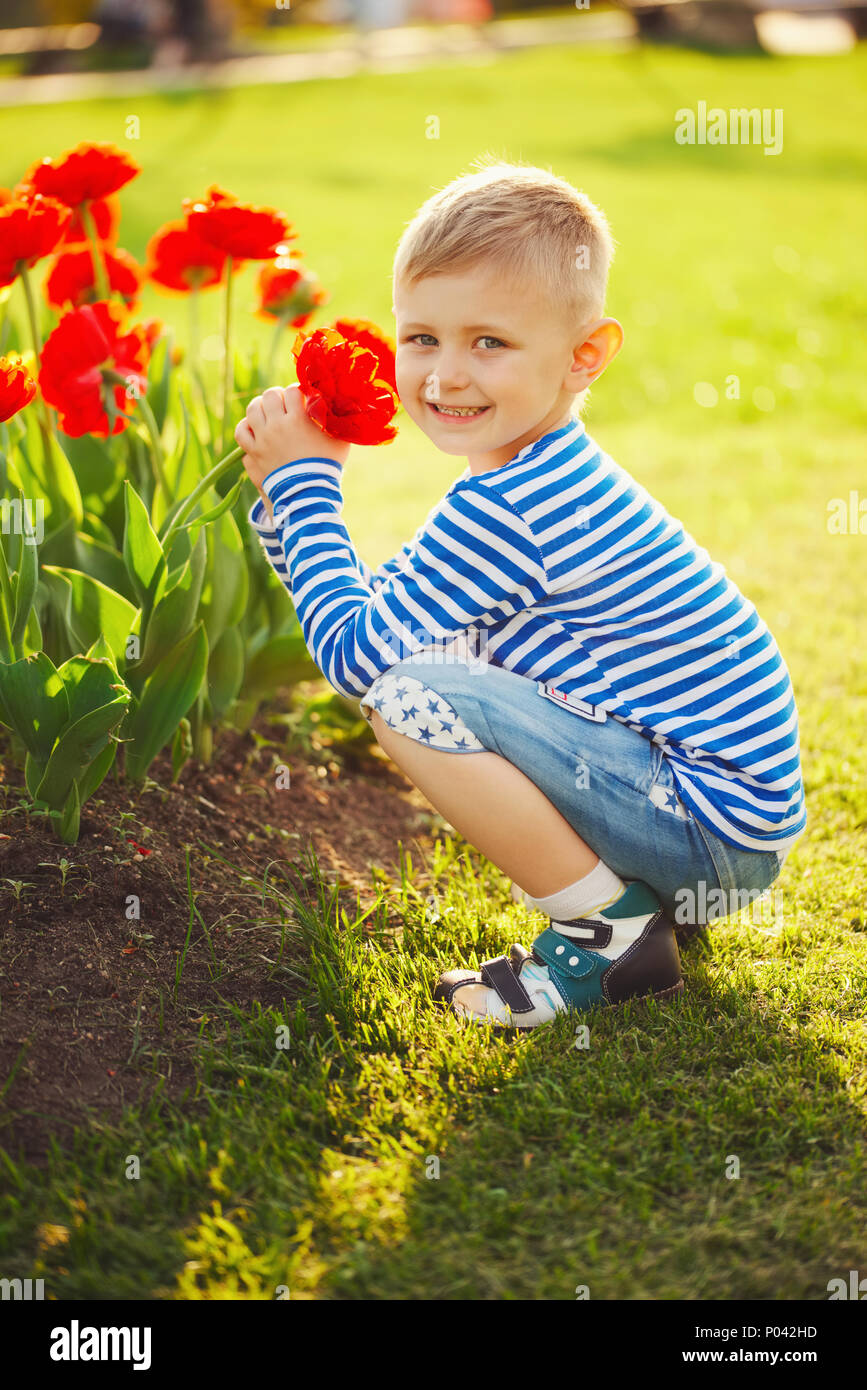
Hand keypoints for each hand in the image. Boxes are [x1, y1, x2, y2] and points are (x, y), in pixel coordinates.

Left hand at [234, 384, 350, 503]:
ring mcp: (263, 438)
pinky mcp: (254, 452)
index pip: (292, 391)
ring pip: (252, 409)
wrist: (308, 493)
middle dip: (278, 396)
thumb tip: (334, 405)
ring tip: (267, 411)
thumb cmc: (327, 465)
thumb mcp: (339, 440)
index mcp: (298, 419)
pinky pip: (241, 431)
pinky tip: (254, 427)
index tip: (302, 397)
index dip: (297, 391)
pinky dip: (246, 426)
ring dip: (260, 406)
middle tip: (284, 403)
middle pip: (270, 395)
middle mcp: (277, 425)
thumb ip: (335, 420)